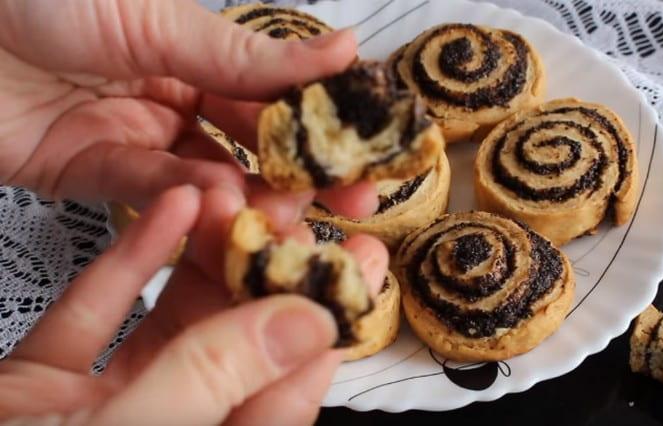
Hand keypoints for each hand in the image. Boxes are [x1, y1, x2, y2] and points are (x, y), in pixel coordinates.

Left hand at [0, 0, 375, 216]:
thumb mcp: (161, 17)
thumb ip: (248, 54)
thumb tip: (343, 50)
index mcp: (193, 51)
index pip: (270, 94)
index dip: (318, 121)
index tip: (365, 147)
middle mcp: (170, 97)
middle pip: (247, 146)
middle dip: (298, 175)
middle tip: (349, 201)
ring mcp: (133, 138)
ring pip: (204, 177)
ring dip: (242, 193)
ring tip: (277, 208)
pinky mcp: (88, 173)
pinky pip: (144, 191)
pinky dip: (178, 198)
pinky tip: (212, 200)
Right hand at [0, 185, 388, 424]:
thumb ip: (216, 383)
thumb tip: (311, 327)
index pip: (287, 392)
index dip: (326, 323)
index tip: (357, 265)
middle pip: (237, 349)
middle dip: (272, 276)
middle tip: (308, 215)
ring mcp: (103, 410)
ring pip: (171, 325)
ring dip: (203, 260)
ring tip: (241, 198)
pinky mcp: (44, 385)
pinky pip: (94, 317)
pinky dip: (125, 264)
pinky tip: (164, 213)